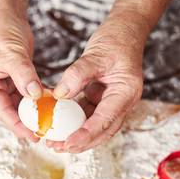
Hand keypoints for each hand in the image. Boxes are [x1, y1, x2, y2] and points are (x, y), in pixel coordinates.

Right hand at [0, 6, 41, 141]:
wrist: (5, 14)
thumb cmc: (0, 29)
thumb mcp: (12, 54)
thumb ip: (24, 75)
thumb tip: (34, 95)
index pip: (2, 111)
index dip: (18, 125)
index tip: (33, 135)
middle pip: (11, 112)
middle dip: (28, 122)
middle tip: (45, 133)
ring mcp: (3, 85)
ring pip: (21, 105)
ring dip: (35, 112)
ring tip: (50, 122)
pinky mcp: (15, 80)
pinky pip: (28, 95)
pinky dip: (39, 99)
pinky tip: (52, 105)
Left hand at [47, 10, 147, 152]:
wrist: (124, 32)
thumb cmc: (115, 41)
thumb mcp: (95, 54)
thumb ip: (78, 74)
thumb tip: (59, 95)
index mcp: (126, 93)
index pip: (106, 120)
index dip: (86, 134)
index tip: (69, 142)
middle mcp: (121, 103)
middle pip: (102, 131)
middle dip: (80, 143)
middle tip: (56, 147)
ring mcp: (112, 103)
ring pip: (94, 127)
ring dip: (75, 136)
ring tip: (53, 142)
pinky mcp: (101, 100)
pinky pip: (87, 116)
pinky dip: (73, 123)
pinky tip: (57, 126)